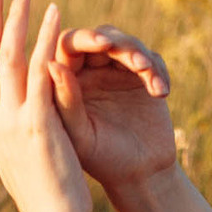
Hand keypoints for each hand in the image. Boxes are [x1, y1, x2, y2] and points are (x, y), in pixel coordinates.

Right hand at [0, 0, 89, 211]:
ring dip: (16, 16)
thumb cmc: (43, 201)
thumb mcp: (20, 162)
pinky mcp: (37, 123)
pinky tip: (56, 14)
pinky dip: (46, 40)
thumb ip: (12, 137)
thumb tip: (7, 129)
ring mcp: (13, 120)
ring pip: (8, 56)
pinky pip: (41, 72)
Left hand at [50, 26, 181, 211]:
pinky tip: (161, 92)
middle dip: (121, 45)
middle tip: (138, 62)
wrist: (140, 175)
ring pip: (129, 44)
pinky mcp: (144, 78)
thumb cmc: (102, 159)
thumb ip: (65, 102)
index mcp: (68, 81)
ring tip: (151, 78)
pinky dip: (158, 72)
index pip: (69, 45)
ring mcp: (118, 72)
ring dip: (142, 57)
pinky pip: (153, 60)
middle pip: (103, 36)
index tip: (102, 44)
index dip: (85, 38)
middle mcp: (90, 71)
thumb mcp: (81, 135)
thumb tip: (50, 64)